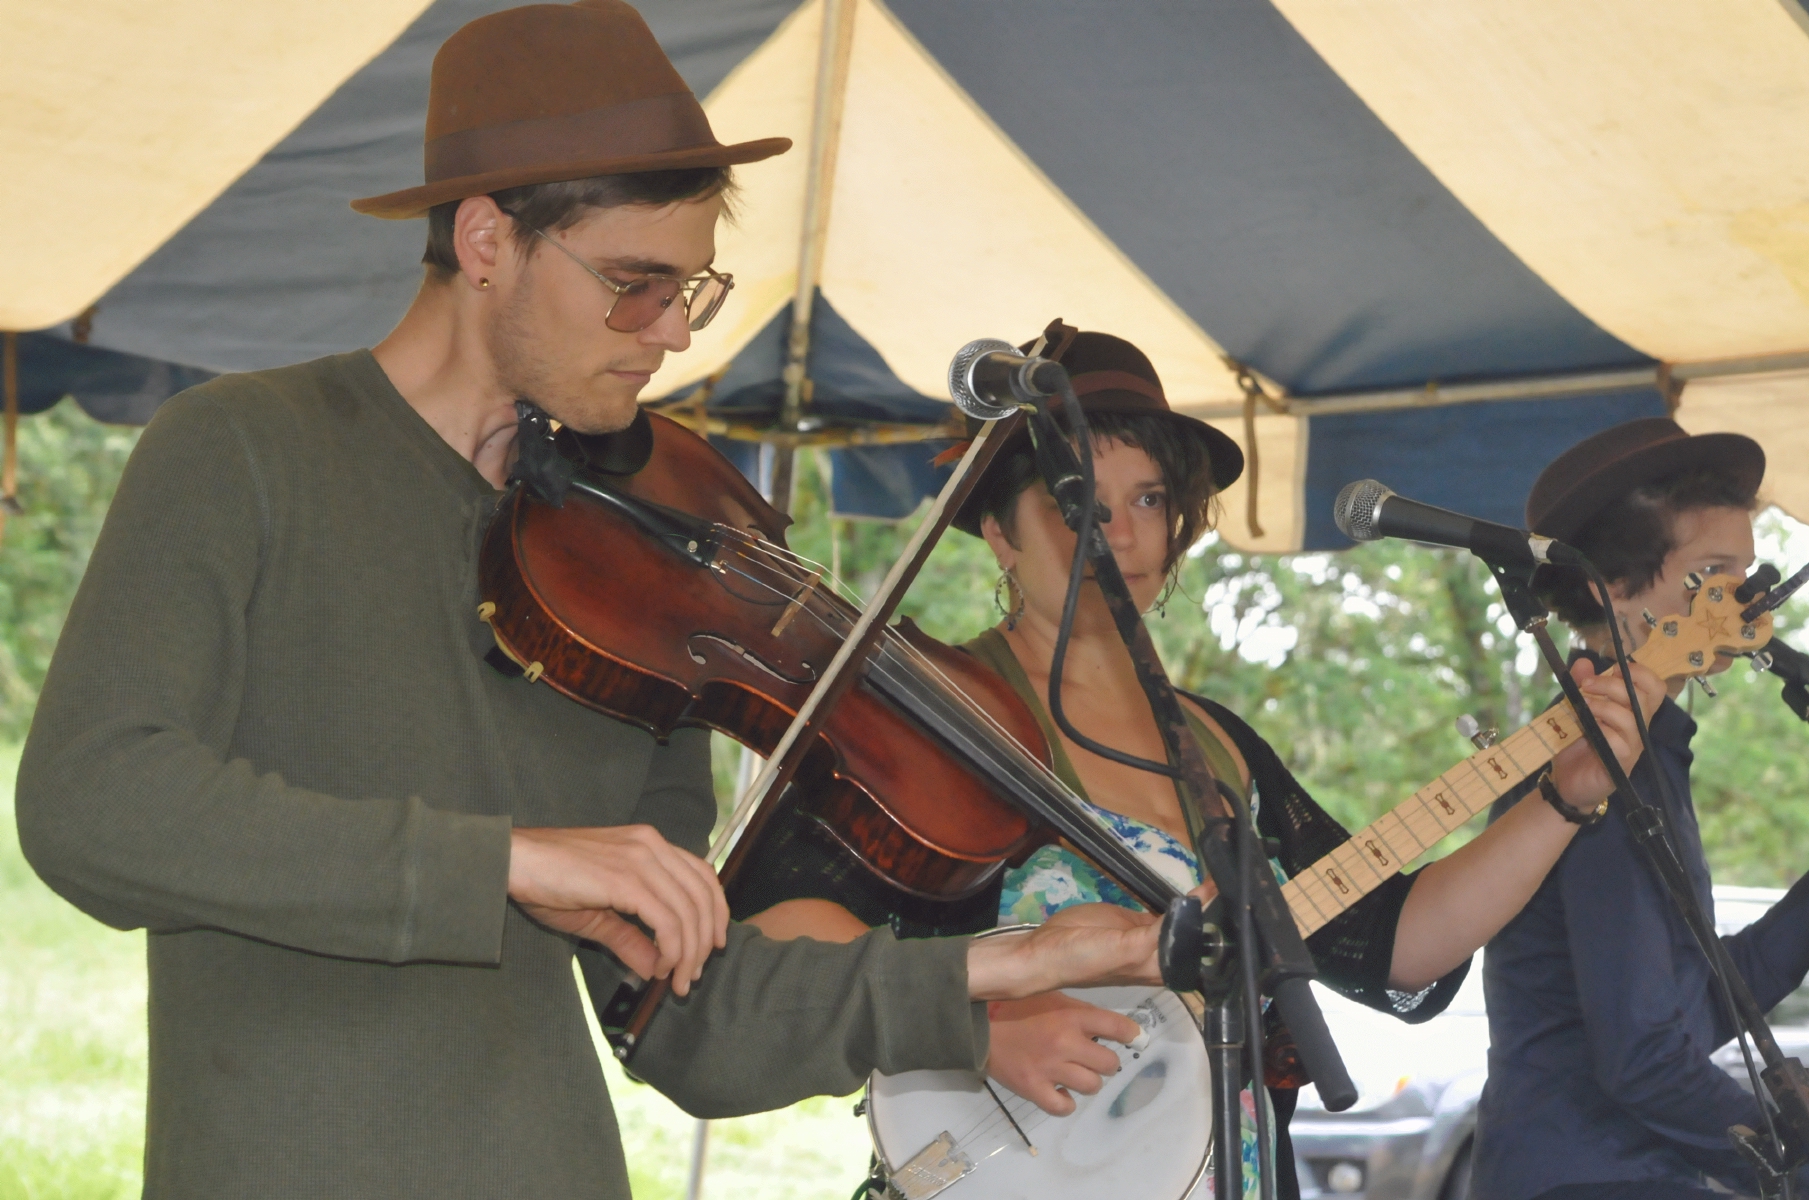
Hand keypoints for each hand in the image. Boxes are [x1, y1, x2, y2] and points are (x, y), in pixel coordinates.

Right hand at [508, 825, 727, 995]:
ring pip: (688, 912)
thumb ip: (630, 938)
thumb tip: (656, 969)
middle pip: (702, 896)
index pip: (702, 875)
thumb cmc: (548, 882)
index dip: (715, 911)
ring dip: (689, 953)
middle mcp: (651, 846)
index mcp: (649, 844)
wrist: (513, 861)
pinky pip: (667, 920)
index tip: (712, 945)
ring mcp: (640, 859)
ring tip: (677, 981)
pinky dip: (671, 949)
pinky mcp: (625, 879)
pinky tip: (660, 967)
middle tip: (691, 977)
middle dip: (704, 942)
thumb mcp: (598, 914)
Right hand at [968, 894, 1209, 998]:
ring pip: (1181, 921)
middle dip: (1213, 915)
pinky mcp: (1132, 922)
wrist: (1046, 950)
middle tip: (1231, 885)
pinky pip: (1162, 911)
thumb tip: (1187, 915)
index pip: (1195, 948)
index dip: (1213, 928)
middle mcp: (1157, 955)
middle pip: (1193, 935)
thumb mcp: (1124, 950)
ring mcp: (1146, 937)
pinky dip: (1180, 900)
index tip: (1229, 900)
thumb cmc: (1084, 960)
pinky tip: (1195, 887)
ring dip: (1199, 906)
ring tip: (1219, 882)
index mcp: (1159, 969)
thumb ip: (1155, 936)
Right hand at [986, 993, 1142, 1114]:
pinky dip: (1066, 1102)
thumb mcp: (1051, 998)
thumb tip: (1108, 1026)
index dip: (1132, 1034)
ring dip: (1087, 1081)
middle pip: (1110, 1063)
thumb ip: (1079, 1011)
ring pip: (1092, 1086)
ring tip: (1075, 1074)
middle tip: (1092, 1058)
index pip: (1119, 1027)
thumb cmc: (1016, 1008)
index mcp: (1072, 1016)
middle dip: (1104, 1061)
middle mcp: (1066, 1042)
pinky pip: (1064, 1107)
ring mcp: (1050, 1068)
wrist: (978, 1025)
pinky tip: (1060, 1092)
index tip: (1132, 1038)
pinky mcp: (1033, 1088)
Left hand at [1548, 658, 1664, 808]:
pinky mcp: (1621, 764)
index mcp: (1632, 712)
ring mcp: (1632, 747)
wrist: (1566, 782)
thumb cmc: (1576, 746)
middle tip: (1587, 684)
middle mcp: (1637, 728)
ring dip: (1603, 706)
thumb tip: (1583, 663)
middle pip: (1643, 697)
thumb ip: (1582, 686)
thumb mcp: (1575, 710)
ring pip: (1631, 718)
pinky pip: (1621, 743)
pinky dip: (1603, 731)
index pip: (1653, 687)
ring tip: (1582, 706)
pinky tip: (1588, 730)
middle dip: (1613, 684)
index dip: (1640, 673)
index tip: (1613, 668)